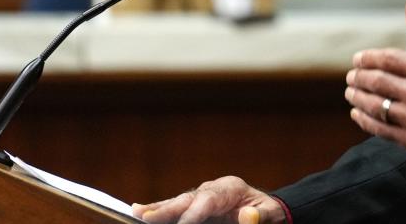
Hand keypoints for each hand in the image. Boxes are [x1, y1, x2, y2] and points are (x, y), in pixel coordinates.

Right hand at [132, 176, 285, 223]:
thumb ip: (260, 216)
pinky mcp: (195, 207)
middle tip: (144, 216)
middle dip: (166, 208)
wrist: (266, 212)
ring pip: (177, 203)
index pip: (208, 199)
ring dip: (156, 209)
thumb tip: (248, 215)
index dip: (193, 213)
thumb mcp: (270, 215)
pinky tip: (139, 212)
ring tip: (135, 213)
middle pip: (187, 198)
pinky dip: (159, 211)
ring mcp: (202, 197)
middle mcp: (212, 189)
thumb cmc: (267, 214)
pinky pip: (176, 209)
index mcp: (230, 188)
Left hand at [345, 0, 405, 161]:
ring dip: (357, 97)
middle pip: (375, 82)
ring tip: (351, 92)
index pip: (385, 59)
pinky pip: (381, 130)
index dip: (367, 58)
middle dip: (358, 76)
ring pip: (374, 106)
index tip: (358, 59)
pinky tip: (358, 114)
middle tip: (351, 75)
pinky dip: (365, 121)